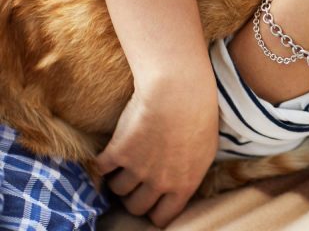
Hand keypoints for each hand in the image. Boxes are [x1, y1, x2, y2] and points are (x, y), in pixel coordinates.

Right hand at [96, 70, 218, 226]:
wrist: (179, 92)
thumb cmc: (200, 115)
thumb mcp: (206, 150)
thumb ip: (191, 173)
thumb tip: (182, 184)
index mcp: (184, 185)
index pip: (162, 217)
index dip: (155, 212)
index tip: (152, 203)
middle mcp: (160, 182)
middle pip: (136, 207)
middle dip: (135, 197)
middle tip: (135, 183)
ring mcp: (138, 169)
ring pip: (118, 189)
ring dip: (119, 178)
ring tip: (124, 163)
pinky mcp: (118, 152)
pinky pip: (102, 169)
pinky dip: (102, 164)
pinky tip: (107, 155)